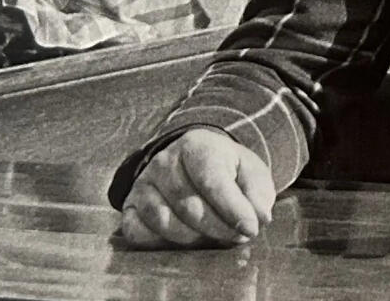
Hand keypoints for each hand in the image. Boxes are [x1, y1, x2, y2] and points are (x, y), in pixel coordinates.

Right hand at [118, 126, 275, 248]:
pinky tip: (181, 243)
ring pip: (165, 222)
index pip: (212, 180)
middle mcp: (164, 161)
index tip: (251, 229)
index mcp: (196, 146)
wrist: (194, 164)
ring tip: (213, 237)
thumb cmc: (227, 172)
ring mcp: (143, 184)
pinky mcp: (130, 206)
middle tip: (237, 237)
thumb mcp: (250, 174)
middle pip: (189, 206)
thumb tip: (260, 218)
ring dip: (193, 239)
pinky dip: (159, 244)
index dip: (233, 209)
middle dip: (218, 229)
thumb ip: (258, 194)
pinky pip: (137, 233)